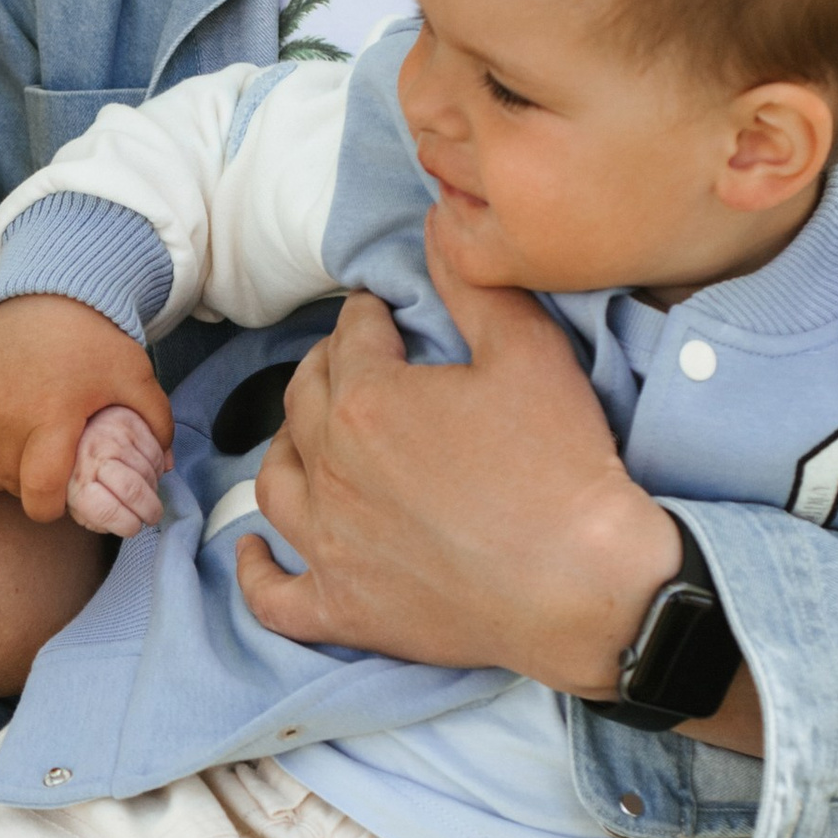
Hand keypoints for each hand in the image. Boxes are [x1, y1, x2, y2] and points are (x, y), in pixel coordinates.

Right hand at [0, 297, 173, 522]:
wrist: (49, 291)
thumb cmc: (93, 339)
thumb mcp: (134, 377)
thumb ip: (155, 423)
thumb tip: (163, 466)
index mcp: (53, 416)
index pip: (38, 492)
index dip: (49, 508)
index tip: (59, 499)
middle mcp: (6, 412)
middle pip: (8, 482)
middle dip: (27, 489)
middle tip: (44, 475)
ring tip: (18, 467)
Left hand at [66, 404, 168, 537]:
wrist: (74, 425)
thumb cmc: (78, 471)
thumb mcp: (75, 501)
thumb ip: (95, 518)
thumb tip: (126, 523)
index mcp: (77, 480)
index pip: (107, 511)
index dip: (127, 526)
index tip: (133, 527)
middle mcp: (93, 455)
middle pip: (133, 491)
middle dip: (150, 510)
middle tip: (151, 515)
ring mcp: (113, 436)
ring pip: (150, 472)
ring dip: (153, 486)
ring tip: (144, 488)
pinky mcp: (130, 422)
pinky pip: (157, 453)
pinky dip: (157, 466)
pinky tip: (145, 469)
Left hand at [237, 243, 681, 693]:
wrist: (584, 585)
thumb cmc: (561, 468)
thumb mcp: (530, 352)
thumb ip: (474, 286)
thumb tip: (434, 230)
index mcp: (366, 399)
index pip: (349, 336)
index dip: (368, 316)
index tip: (383, 313)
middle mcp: (330, 468)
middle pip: (304, 400)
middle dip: (326, 369)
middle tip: (355, 361)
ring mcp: (329, 544)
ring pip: (277, 482)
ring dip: (288, 449)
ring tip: (309, 436)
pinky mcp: (343, 608)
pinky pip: (274, 595)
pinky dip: (257, 571)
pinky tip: (254, 550)